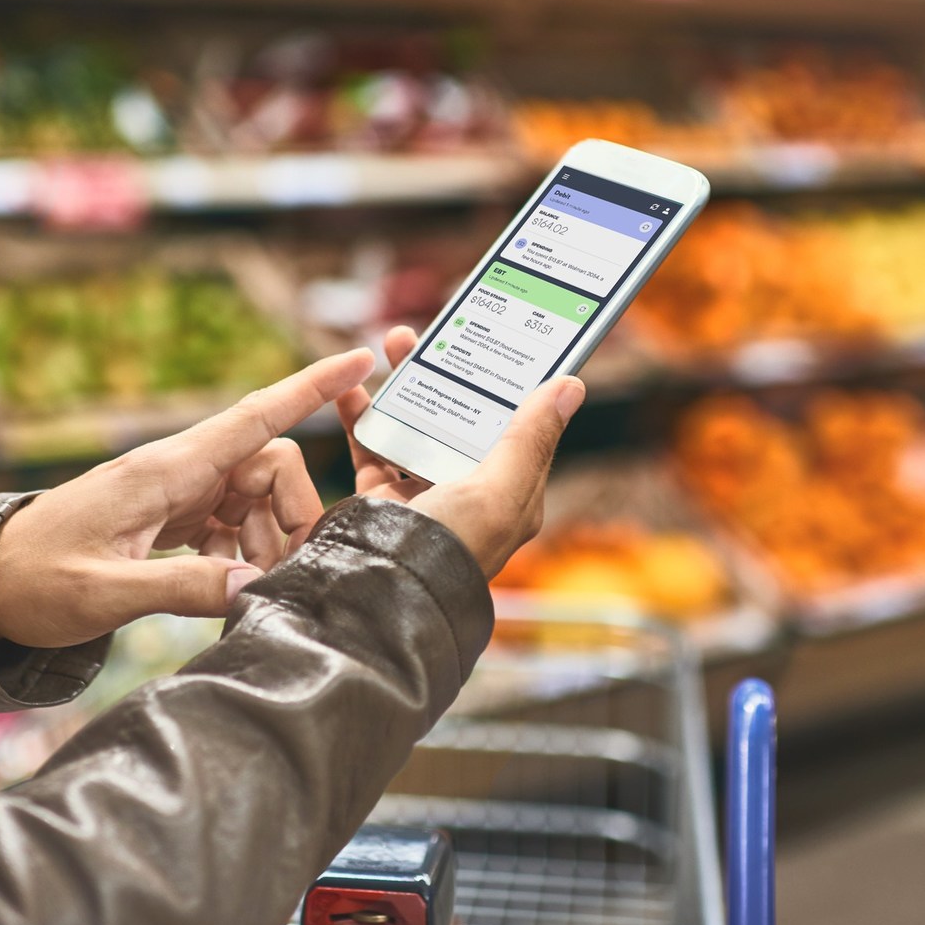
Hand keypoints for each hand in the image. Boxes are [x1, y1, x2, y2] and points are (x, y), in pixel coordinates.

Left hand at [0, 349, 374, 648]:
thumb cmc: (31, 582)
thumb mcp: (102, 595)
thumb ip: (179, 589)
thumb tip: (252, 587)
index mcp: (163, 470)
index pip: (254, 416)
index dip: (311, 386)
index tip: (361, 358)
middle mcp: (175, 470)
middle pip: (270, 463)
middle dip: (292, 514)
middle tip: (276, 572)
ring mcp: (173, 492)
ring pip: (255, 495)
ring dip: (265, 540)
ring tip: (240, 587)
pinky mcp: (168, 516)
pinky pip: (230, 519)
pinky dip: (241, 550)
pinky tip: (224, 584)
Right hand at [335, 325, 586, 577]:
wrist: (385, 592)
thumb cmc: (453, 550)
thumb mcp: (501, 490)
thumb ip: (532, 437)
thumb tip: (571, 386)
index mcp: (509, 494)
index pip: (519, 427)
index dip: (511, 383)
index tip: (500, 341)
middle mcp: (469, 494)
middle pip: (462, 418)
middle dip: (448, 372)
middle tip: (432, 333)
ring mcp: (423, 496)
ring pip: (417, 426)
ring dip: (406, 384)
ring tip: (394, 344)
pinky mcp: (380, 500)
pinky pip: (372, 448)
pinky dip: (362, 417)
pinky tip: (353, 390)